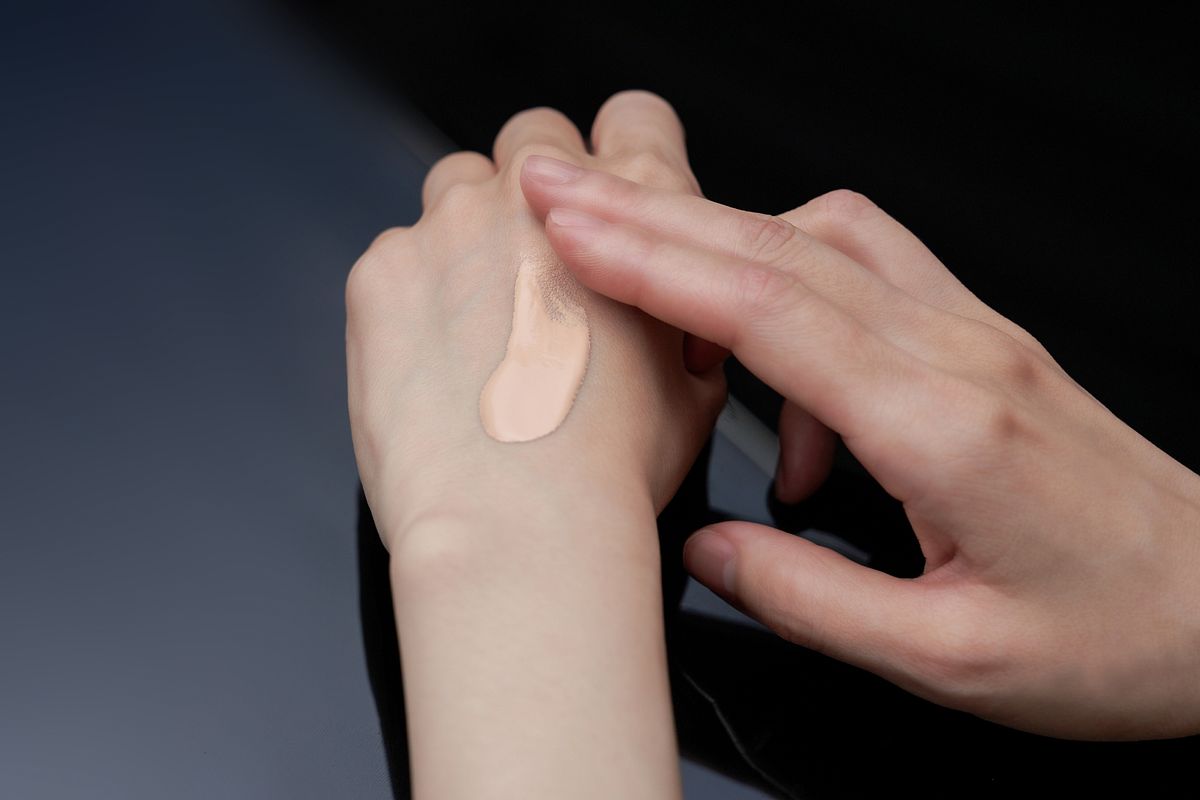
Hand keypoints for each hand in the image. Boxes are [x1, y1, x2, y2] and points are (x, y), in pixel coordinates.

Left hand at [345, 91, 723, 550]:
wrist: (518, 527)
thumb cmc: (610, 472)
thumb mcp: (693, 391)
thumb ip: (676, 319)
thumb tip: (665, 318)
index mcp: (633, 211)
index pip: (633, 118)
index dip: (620, 154)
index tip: (604, 193)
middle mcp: (538, 199)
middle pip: (533, 139)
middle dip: (537, 191)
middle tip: (538, 271)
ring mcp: (450, 227)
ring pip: (456, 188)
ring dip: (470, 235)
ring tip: (482, 325)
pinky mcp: (380, 271)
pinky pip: (398, 254)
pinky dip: (415, 294)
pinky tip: (435, 362)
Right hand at [520, 158, 1199, 739]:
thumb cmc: (1115, 640)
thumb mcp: (949, 661)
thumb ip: (809, 598)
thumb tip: (709, 549)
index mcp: (943, 427)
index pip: (768, 312)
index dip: (655, 263)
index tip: (571, 228)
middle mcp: (957, 354)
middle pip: (778, 248)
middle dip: (653, 213)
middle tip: (563, 192)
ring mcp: (974, 335)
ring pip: (821, 241)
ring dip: (717, 239)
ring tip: (642, 283)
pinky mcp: (981, 342)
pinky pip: (865, 274)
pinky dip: (788, 293)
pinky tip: (778, 392)